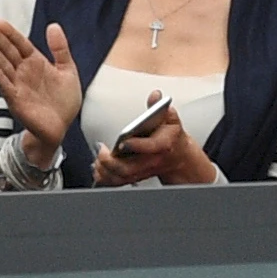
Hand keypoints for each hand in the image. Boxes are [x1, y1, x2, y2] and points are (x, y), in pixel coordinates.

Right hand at [0, 19, 85, 157]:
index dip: (10, 33)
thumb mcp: (67, 70)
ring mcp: (18, 86)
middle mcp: (23, 72)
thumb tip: (53, 25)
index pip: (20, 44)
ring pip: (3, 65)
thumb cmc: (63, 101)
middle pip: (7, 51)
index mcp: (35, 63)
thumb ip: (60, 49)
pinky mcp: (17, 101)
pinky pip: (6, 87)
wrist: (61, 128)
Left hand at [94, 100, 218, 186]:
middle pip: (128, 168)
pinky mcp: (135, 177)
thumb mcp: (170, 118)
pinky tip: (98, 169)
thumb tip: (155, 95)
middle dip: (110, 161)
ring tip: (97, 159)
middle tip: (101, 150)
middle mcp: (152, 161)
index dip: (136, 145)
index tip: (123, 141)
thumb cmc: (172, 137)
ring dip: (105, 171)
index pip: (150, 147)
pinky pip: (117, 182)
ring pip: (121, 177)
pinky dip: (105, 178)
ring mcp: (142, 171)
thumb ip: (160, 107)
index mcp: (162, 145)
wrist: (178, 157)